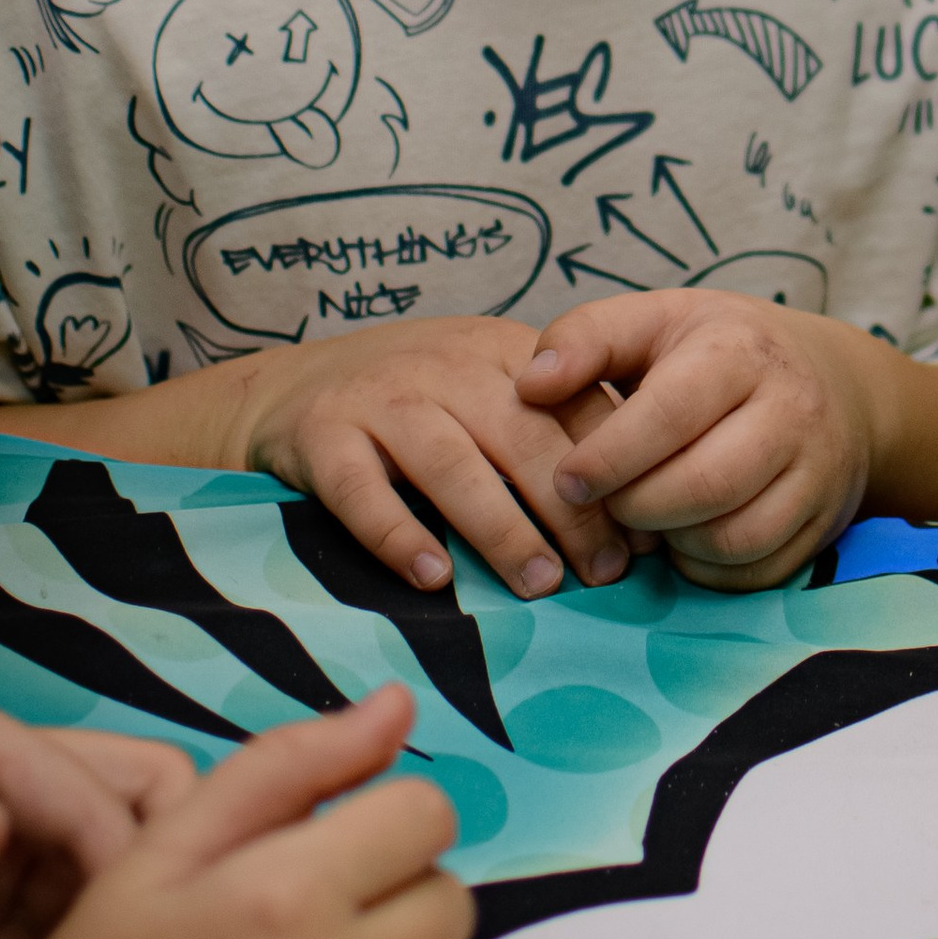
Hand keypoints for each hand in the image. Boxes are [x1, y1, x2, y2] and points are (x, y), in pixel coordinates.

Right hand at [219, 316, 629, 599]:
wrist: (290, 387)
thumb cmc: (416, 402)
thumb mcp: (489, 391)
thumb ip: (552, 434)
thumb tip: (639, 516)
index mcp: (502, 354)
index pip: (575, 406)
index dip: (618, 470)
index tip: (647, 536)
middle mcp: (445, 367)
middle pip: (522, 437)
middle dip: (572, 509)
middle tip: (605, 573)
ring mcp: (380, 399)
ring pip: (451, 464)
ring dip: (501, 528)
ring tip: (539, 584)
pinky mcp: (322, 437)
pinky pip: (362, 491)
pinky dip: (399, 535)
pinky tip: (434, 578)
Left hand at [520, 290, 889, 586]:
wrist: (832, 381)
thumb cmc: (718, 350)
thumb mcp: (656, 319)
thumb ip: (586, 339)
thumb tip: (530, 386)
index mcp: (739, 351)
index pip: (669, 415)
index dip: (609, 457)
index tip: (567, 478)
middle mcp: (791, 409)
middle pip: (704, 485)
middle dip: (635, 507)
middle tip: (601, 504)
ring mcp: (816, 470)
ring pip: (735, 537)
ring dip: (672, 543)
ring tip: (644, 516)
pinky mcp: (826, 522)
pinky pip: (759, 571)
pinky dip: (709, 570)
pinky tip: (684, 539)